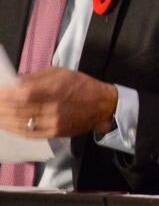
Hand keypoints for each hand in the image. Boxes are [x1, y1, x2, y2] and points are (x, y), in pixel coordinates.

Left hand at [0, 67, 117, 137]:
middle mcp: (54, 106)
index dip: (6, 95)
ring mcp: (53, 121)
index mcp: (56, 87)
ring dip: (4, 119)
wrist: (102, 105)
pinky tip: (6, 125)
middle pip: (19, 109)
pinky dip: (14, 129)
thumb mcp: (61, 72)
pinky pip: (28, 133)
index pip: (24, 93)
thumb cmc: (81, 85)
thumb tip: (14, 82)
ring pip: (21, 123)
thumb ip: (37, 77)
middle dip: (1, 107)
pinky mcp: (54, 133)